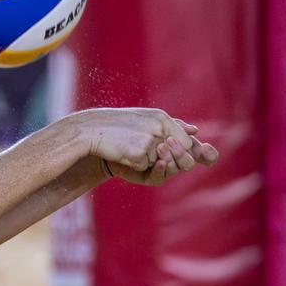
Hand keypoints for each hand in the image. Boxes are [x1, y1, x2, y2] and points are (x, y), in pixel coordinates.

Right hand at [73, 107, 194, 170]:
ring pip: (159, 163)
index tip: (165, 153)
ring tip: (128, 148)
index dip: (181, 153)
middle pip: (179, 155)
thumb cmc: (117, 127)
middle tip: (147, 155)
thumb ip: (171, 125)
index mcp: (162, 118)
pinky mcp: (139, 153)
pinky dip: (133, 165)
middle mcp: (160, 128)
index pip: (187, 142)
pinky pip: (143, 167)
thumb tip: (195, 130)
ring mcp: (150, 141)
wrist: (90, 131)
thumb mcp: (145, 121)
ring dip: (146, 162)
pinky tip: (121, 154)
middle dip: (169, 161)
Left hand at [104, 120, 218, 185]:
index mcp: (182, 147)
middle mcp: (176, 161)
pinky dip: (160, 168)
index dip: (209, 154)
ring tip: (160, 147)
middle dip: (182, 152)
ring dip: (171, 158)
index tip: (206, 148)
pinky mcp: (151, 177)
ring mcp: (165, 170)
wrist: (114, 140)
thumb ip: (176, 126)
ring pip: (177, 169)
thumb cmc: (136, 129)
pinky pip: (160, 176)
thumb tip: (195, 130)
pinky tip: (158, 161)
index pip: (202, 154)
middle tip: (169, 140)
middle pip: (190, 162)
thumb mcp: (157, 123)